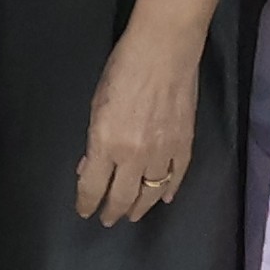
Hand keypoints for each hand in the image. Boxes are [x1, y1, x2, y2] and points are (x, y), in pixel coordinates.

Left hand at [75, 17, 202, 230]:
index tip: (84, 211)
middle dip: (112, 211)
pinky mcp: (185, 144)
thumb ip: (94, 141)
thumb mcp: (96, 104)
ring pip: (151, 192)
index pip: (92, 186)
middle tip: (108, 219)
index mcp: (106, 143)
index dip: (86, 202)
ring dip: (140, 206)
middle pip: (122, 196)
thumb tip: (89, 166)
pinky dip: (170, 190)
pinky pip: (177, 176)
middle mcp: (133, 155)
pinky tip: (164, 197)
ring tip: (133, 214)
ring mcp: (163, 152)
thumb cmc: (123, 68)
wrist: (164, 50)